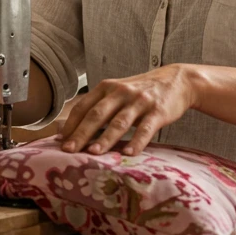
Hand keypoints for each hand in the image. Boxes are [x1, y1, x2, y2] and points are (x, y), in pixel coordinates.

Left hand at [60, 64, 198, 156]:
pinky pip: (145, 128)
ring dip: (105, 138)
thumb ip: (99, 107)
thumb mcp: (118, 93)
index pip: (83, 107)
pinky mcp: (158, 111)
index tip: (59, 142)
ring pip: (119, 122)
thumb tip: (73, 131)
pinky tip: (129, 154)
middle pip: (97, 114)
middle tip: (68, 150)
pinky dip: (137, 141)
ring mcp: (140, 101)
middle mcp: (121, 92)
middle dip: (81, 133)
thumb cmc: (140, 92)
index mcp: (107, 88)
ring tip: (93, 153)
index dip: (71, 125)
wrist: (176, 80)